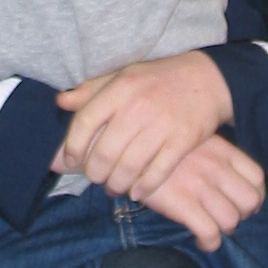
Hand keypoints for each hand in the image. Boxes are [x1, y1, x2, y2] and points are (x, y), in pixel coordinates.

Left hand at [57, 51, 232, 197]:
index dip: (72, 146)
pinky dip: (143, 188)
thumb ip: (91, 90)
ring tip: (114, 187)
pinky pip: (156, 174)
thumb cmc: (158, 80)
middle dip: (94, 173)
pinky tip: (137, 191)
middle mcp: (138, 107)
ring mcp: (161, 125)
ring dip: (116, 184)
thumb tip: (61, 102)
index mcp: (120, 88)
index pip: (85, 122)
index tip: (71, 160)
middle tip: (96, 178)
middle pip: (104, 152)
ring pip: (128, 168)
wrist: (207, 80)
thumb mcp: (124, 76)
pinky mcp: (182, 141)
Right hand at [138, 135, 264, 249]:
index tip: (242, 203)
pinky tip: (200, 241)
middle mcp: (215, 167)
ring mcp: (200, 186)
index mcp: (221, 150)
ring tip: (210, 228)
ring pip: (232, 220)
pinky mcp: (182, 204)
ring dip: (223, 230)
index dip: (256, 195)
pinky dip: (209, 244)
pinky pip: (210, 233)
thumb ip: (214, 156)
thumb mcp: (192, 140)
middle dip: (242, 215)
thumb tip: (228, 181)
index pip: (257, 176)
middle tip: (225, 217)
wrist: (126, 148)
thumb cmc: (159, 147)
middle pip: (250, 201)